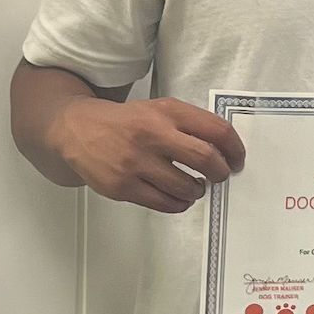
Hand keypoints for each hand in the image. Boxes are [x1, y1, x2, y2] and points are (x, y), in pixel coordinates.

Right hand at [59, 97, 244, 213]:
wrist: (77, 129)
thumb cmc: (125, 122)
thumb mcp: (157, 110)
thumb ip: (188, 124)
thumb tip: (223, 151)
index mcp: (166, 112)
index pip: (216, 130)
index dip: (235, 149)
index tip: (237, 160)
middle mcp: (152, 134)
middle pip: (206, 159)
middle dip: (220, 172)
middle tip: (219, 176)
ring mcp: (136, 162)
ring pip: (185, 187)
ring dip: (196, 191)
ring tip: (193, 187)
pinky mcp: (123, 186)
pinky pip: (164, 203)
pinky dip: (178, 203)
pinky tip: (176, 196)